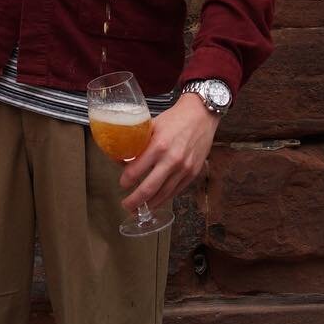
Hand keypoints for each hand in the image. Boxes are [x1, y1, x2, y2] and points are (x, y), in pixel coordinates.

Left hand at [120, 93, 219, 212]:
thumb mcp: (152, 125)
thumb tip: (121, 156)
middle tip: (126, 205)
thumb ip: (137, 141)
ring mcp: (184, 168)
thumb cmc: (175, 118)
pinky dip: (165, 198)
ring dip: (150, 204)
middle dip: (134, 201)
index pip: (135, 171)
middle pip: (148, 189)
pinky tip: (157, 200)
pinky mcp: (193, 173)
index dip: (125, 181)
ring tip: (140, 208)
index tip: (122, 184)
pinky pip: (176, 191)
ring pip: (163, 194)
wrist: (201, 115)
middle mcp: (172, 160)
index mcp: (158, 146)